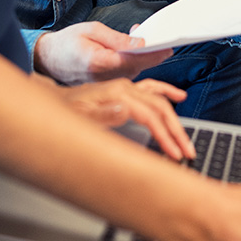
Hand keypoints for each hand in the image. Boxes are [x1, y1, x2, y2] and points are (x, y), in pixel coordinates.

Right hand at [33, 21, 173, 84]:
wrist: (48, 59)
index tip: (167, 47)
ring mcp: (105, 85)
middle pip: (137, 68)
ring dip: (144, 57)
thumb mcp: (91, 30)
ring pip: (134, 72)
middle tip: (164, 41)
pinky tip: (135, 49)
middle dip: (153, 54)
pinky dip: (135, 61)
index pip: (133, 60)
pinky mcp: (106, 86)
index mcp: (98, 63)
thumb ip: (117, 38)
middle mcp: (104, 78)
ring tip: (146, 39)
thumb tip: (139, 43)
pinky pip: (127, 74)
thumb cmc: (67, 43)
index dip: (152, 54)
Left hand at [60, 78, 194, 160]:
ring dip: (174, 118)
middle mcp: (124, 88)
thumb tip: (125, 111)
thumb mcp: (77, 117)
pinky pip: (152, 89)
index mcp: (117, 93)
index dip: (164, 135)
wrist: (54, 100)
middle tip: (187, 151)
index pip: (150, 115)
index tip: (174, 153)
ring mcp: (126, 87)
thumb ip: (101, 114)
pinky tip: (178, 97)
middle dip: (176, 130)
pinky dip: (167, 93)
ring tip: (185, 138)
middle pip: (160, 107)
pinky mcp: (125, 90)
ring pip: (159, 100)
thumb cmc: (64, 111)